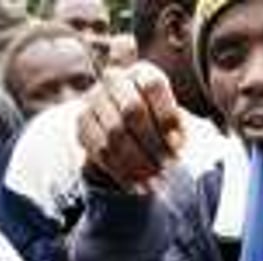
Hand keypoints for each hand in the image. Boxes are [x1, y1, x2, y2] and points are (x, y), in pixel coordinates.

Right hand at [77, 61, 183, 193]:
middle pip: (132, 110)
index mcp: (140, 71)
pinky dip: (120, 172)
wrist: (126, 126)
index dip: (167, 116)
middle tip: (168, 166)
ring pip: (114, 134)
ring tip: (155, 181)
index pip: (153, 86)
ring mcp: (93, 101)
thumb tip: (175, 144)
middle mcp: (113, 80)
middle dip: (152, 143)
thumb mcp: (171, 116)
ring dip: (137, 162)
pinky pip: (100, 151)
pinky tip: (136, 187)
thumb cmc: (156, 122)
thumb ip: (175, 124)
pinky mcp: (82, 125)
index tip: (180, 144)